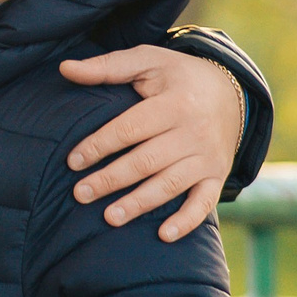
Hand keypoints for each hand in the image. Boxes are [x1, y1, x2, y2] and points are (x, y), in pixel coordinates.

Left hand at [57, 46, 243, 242]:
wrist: (231, 92)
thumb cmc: (176, 77)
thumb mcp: (146, 61)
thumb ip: (107, 66)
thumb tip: (64, 68)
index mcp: (174, 103)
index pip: (130, 129)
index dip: (100, 145)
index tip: (73, 161)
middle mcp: (194, 133)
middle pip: (146, 161)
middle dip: (111, 180)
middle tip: (80, 194)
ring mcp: (207, 157)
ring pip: (169, 185)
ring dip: (139, 203)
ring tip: (109, 218)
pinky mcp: (217, 175)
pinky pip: (204, 202)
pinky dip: (186, 221)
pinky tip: (164, 236)